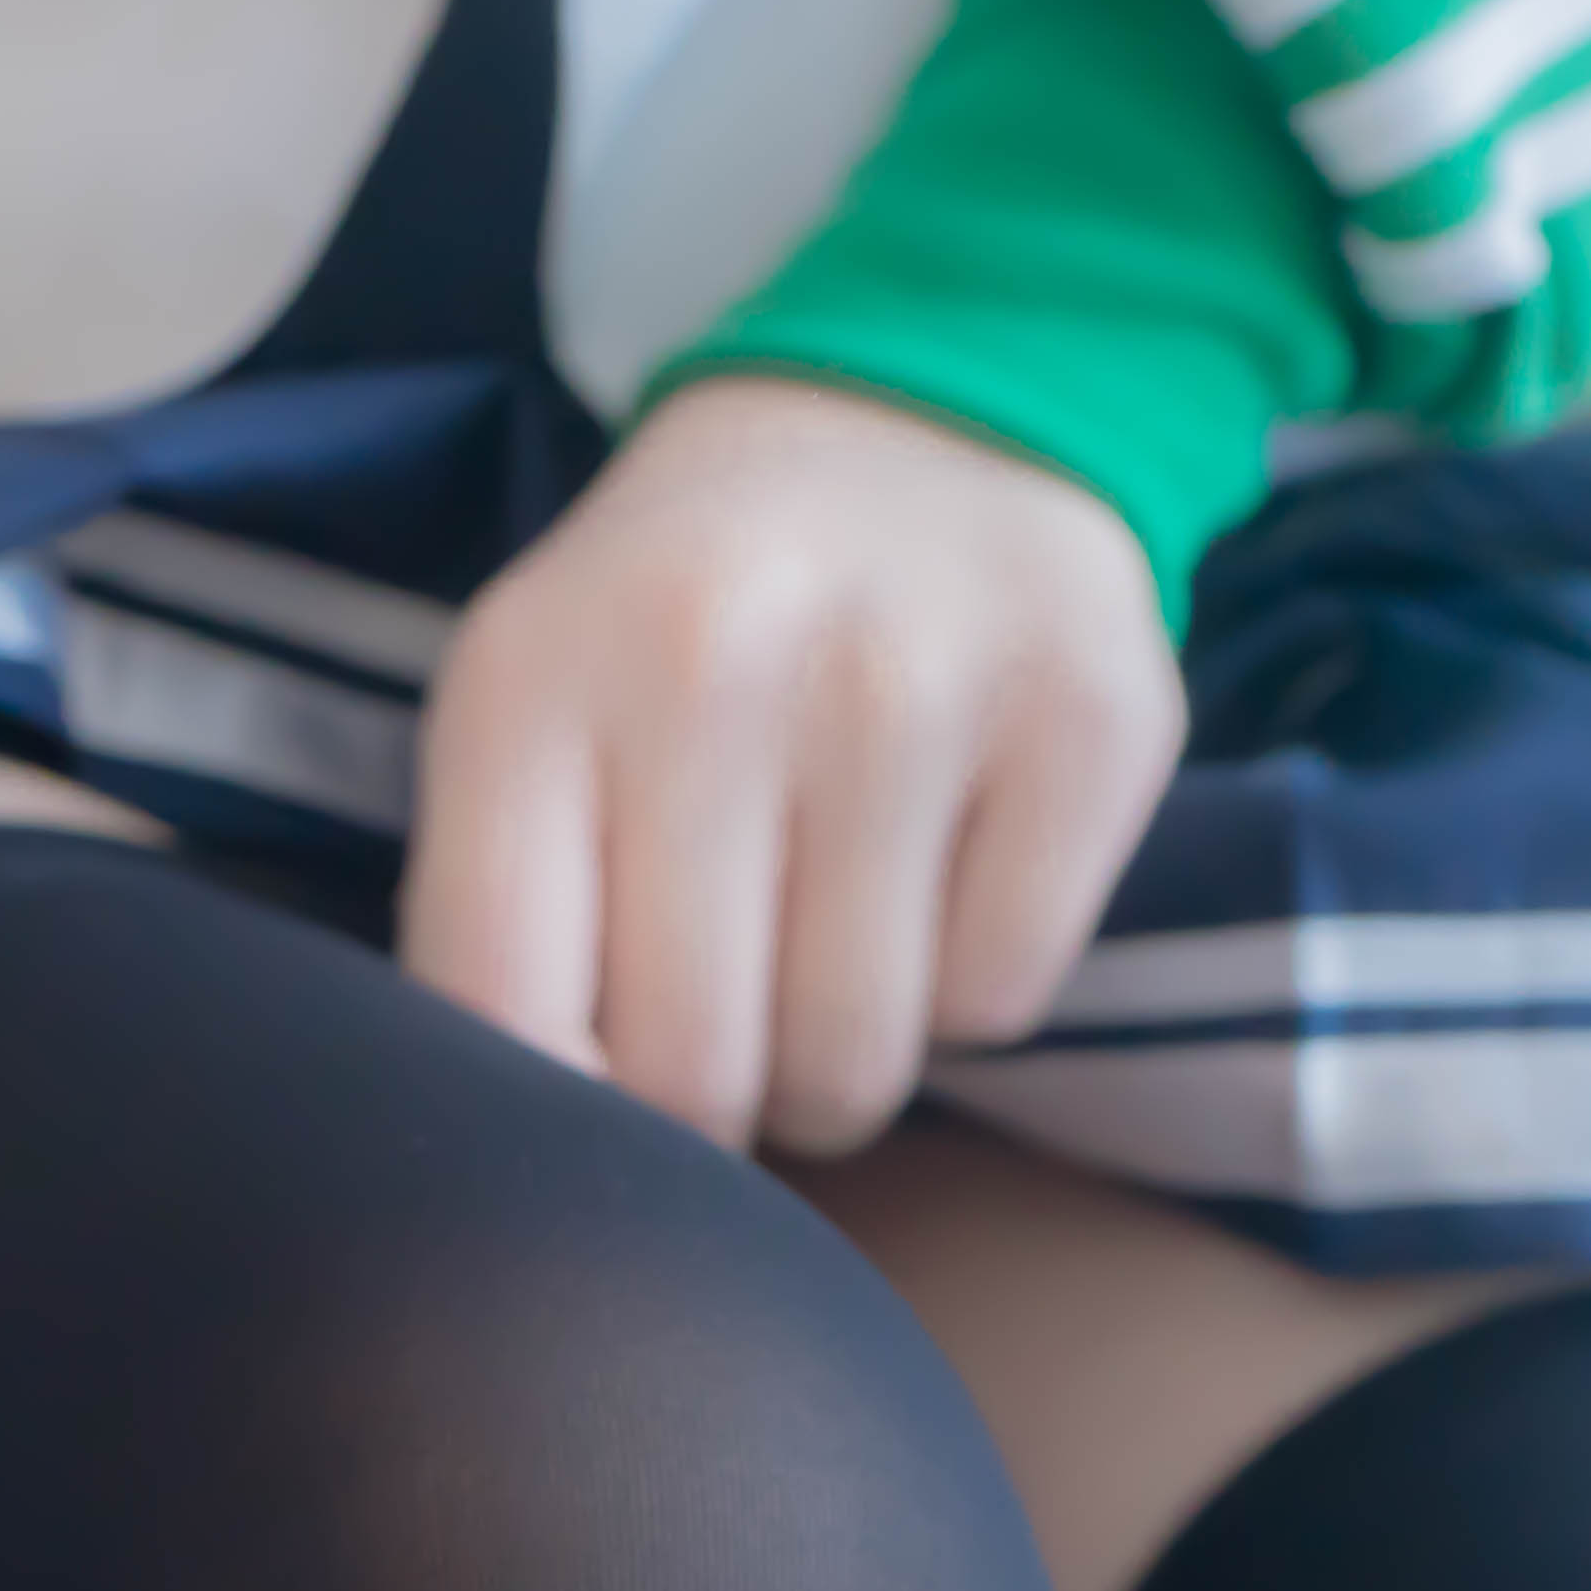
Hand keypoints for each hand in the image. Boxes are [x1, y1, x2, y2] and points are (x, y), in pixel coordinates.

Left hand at [406, 376, 1183, 1157]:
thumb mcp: (533, 722)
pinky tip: (944, 858)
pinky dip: (968, 979)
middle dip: (712, 1096)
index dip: (554, 1122)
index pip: (503, 1014)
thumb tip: (564, 1170)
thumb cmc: (686, 627)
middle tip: (729, 1003)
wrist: (913, 419)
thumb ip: (502, 926)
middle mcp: (715, 658)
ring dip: (838, 1054)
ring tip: (827, 928)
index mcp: (531, 675)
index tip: (596, 1091)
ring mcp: (915, 679)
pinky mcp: (1088, 713)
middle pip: (692, 1074)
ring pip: (855, 1062)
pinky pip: (1001, 1002)